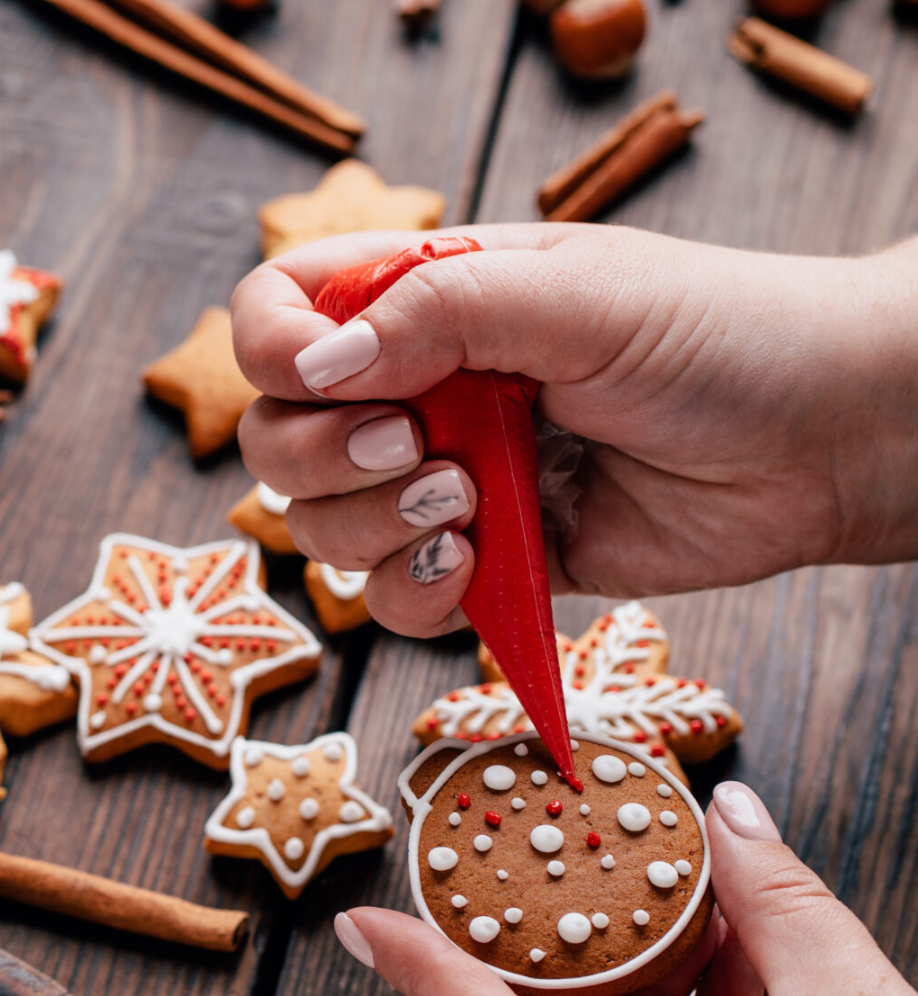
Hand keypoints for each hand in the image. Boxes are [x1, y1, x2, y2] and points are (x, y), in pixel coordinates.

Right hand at [230, 225, 917, 635]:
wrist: (826, 440)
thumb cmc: (719, 337)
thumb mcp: (575, 295)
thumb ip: (437, 313)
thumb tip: (314, 367)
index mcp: (426, 299)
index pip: (281, 313)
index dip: (271, 349)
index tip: (323, 378)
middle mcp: (419, 390)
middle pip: (278, 437)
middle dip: (323, 457)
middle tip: (414, 449)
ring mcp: (444, 480)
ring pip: (321, 529)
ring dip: (374, 529)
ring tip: (469, 506)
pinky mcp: (485, 563)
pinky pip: (391, 599)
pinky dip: (413, 593)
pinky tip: (476, 562)